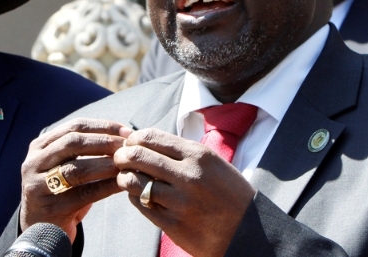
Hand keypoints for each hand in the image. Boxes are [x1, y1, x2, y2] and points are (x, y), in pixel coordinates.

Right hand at [19, 118, 132, 240]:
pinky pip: (84, 193)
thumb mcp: (65, 163)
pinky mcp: (51, 208)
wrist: (41, 230)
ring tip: (126, 163)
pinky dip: (106, 186)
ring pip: (76, 169)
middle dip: (104, 142)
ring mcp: (38, 185)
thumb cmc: (61, 190)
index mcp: (40, 146)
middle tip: (127, 146)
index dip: (102, 126)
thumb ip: (84, 149)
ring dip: (106, 164)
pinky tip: (122, 184)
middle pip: (73, 143)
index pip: (74, 127)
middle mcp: (34, 162)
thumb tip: (122, 135)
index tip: (126, 131)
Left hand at [114, 128, 255, 256]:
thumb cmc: (228, 192)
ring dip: (125, 177)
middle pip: (137, 156)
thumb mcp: (212, 162)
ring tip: (127, 177)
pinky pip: (140, 204)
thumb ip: (181, 151)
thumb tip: (144, 139)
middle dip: (122, 155)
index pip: (151, 136)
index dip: (133, 138)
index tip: (130, 143)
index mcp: (198, 155)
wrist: (247, 231)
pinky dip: (134, 196)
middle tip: (120, 159)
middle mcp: (188, 176)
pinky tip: (139, 195)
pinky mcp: (173, 224)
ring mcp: (179, 201)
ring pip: (133, 181)